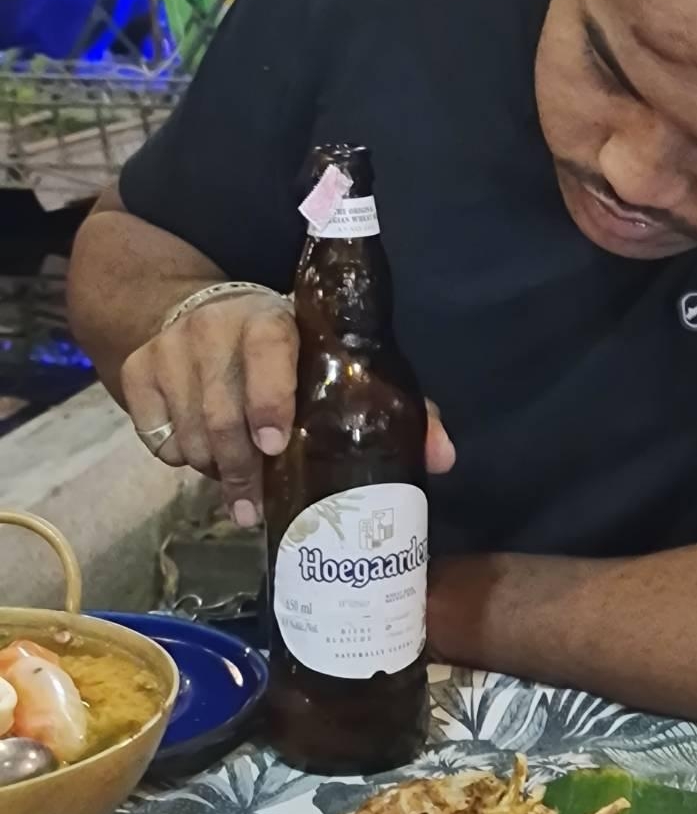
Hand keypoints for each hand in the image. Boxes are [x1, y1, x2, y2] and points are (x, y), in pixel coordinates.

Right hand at [120, 294, 456, 527]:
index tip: (277, 444)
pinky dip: (179, 456)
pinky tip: (202, 458)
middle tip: (256, 503)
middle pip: (223, 412)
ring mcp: (170, 348)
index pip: (268, 351)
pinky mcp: (136, 372)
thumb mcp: (332, 361)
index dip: (270, 398)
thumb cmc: (288, 348)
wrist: (197, 311)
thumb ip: (390, 406)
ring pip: (189, 432)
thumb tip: (442, 459)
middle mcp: (214, 326)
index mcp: (273, 318)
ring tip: (239, 489)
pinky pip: (156, 436)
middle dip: (241, 467)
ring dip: (214, 470)